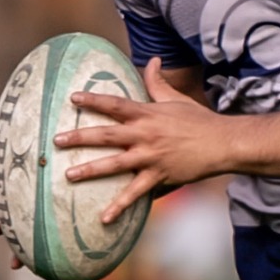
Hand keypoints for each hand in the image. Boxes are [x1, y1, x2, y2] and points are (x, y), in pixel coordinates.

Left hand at [58, 58, 233, 223]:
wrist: (222, 143)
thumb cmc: (199, 120)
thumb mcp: (176, 99)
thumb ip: (157, 82)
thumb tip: (153, 60)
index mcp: (147, 114)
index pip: (115, 104)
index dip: (93, 100)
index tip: (72, 98)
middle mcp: (145, 135)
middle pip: (106, 135)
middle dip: (80, 137)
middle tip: (56, 141)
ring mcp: (150, 157)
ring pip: (115, 164)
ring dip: (90, 170)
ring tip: (69, 176)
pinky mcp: (159, 177)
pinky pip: (135, 194)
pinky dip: (119, 207)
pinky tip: (103, 218)